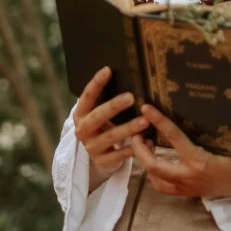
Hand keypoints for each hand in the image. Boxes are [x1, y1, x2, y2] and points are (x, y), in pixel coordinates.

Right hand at [73, 67, 152, 185]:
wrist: (98, 153)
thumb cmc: (104, 124)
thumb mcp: (101, 112)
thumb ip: (108, 99)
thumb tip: (131, 76)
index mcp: (81, 114)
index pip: (87, 97)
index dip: (96, 83)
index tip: (108, 70)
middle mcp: (83, 130)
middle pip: (97, 117)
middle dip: (113, 107)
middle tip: (131, 97)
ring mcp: (92, 147)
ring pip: (111, 137)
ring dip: (129, 128)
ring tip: (145, 121)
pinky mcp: (103, 161)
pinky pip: (121, 154)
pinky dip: (136, 148)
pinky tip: (149, 141)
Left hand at [131, 103, 230, 197]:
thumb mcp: (222, 142)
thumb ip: (202, 132)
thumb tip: (185, 111)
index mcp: (199, 159)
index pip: (173, 136)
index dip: (159, 121)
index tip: (146, 108)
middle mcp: (189, 175)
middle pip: (153, 164)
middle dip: (139, 148)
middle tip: (137, 132)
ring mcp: (186, 187)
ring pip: (154, 177)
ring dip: (145, 161)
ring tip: (145, 146)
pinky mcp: (186, 193)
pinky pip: (162, 186)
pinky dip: (154, 174)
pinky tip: (155, 163)